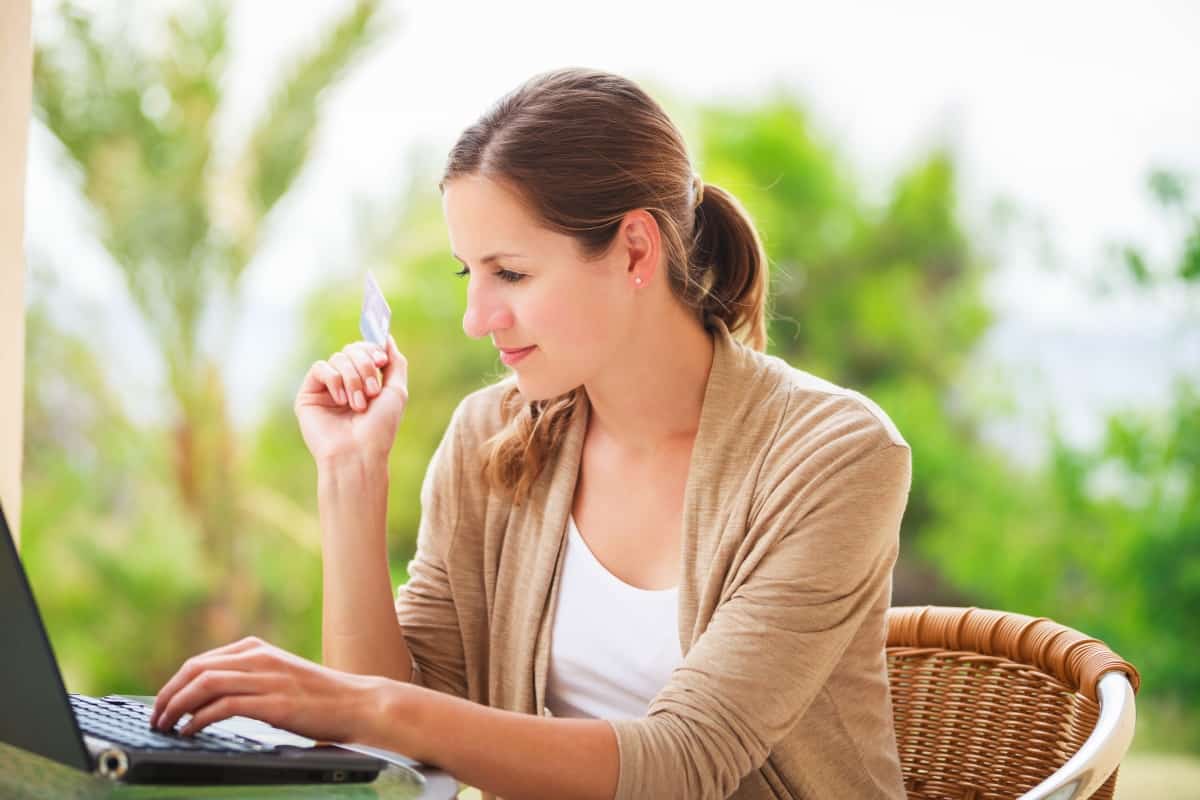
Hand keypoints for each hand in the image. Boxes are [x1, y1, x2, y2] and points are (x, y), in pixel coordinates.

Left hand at [149, 636, 379, 740]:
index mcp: (257, 649)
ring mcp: (267, 678)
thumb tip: (207, 699)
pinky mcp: (274, 702)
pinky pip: (224, 706)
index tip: (161, 705)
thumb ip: (248, 679)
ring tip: (165, 726)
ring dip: (177, 706)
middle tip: (155, 718)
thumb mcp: (278, 677)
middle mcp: (259, 658)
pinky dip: (199, 719)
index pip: (200, 661)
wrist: (356, 703)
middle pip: (196, 669)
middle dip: (167, 694)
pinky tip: (190, 732)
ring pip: (205, 684)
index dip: (174, 684)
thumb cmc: (318, 697)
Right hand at [295, 335, 407, 463]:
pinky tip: (341, 401)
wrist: (359, 453)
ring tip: (358, 404)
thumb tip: (387, 337)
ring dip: (353, 379)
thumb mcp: (396, 391)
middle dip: (365, 366)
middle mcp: (345, 382)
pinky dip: (334, 381)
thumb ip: (395, 362)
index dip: (372, 349)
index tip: (381, 360)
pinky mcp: (308, 394)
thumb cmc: (380, 428)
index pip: (364, 349)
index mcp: (365, 380)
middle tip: (372, 390)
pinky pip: (320, 368)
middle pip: (351, 350)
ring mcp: (326, 388)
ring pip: (338, 358)